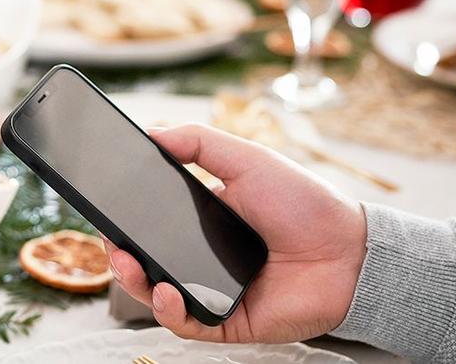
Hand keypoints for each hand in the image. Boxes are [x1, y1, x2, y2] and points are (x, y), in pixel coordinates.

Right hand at [104, 124, 366, 343]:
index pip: (152, 222)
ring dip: (134, 282)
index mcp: (204, 220)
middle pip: (146, 260)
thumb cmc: (307, 204)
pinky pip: (187, 323)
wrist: (352, 253)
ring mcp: (214, 291)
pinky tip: (167, 292)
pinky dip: (169, 311)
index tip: (103, 209)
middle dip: (118, 253)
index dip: (125, 219)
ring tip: (127, 264)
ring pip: (158, 295)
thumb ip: (199, 142)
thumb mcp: (248, 159)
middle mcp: (204, 257)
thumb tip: (151, 131)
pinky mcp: (229, 322)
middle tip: (109, 240)